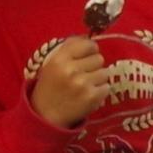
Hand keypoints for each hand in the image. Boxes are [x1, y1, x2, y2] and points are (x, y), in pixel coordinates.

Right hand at [29, 44, 152, 128]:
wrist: (45, 116)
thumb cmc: (50, 87)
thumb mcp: (52, 64)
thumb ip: (69, 49)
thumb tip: (87, 36)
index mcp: (59, 59)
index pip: (87, 44)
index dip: (90, 50)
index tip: (88, 56)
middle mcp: (71, 70)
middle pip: (99, 58)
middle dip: (94, 66)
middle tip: (84, 75)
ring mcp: (83, 84)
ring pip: (105, 72)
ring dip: (98, 79)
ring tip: (86, 86)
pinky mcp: (92, 97)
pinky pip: (107, 87)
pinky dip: (100, 91)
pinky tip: (88, 95)